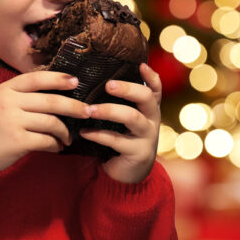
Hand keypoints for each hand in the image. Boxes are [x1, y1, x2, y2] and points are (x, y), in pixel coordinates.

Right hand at [0, 71, 90, 171]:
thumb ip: (22, 95)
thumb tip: (56, 92)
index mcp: (6, 89)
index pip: (37, 78)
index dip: (58, 78)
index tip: (75, 81)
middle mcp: (10, 102)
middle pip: (51, 101)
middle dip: (73, 107)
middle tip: (87, 111)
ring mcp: (13, 122)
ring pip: (51, 122)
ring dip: (65, 131)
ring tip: (68, 137)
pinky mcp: (17, 141)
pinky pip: (46, 141)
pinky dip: (55, 144)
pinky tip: (57, 147)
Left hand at [79, 63, 161, 183]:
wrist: (128, 174)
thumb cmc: (121, 139)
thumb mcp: (122, 120)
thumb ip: (116, 103)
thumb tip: (90, 80)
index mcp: (149, 109)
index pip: (155, 89)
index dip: (151, 76)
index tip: (140, 64)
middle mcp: (152, 120)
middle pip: (146, 98)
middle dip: (127, 89)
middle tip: (108, 85)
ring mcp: (147, 137)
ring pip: (132, 117)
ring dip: (109, 111)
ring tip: (89, 110)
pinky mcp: (138, 153)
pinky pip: (116, 140)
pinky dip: (98, 134)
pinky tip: (84, 132)